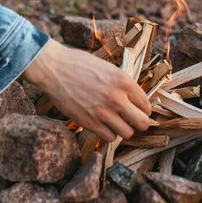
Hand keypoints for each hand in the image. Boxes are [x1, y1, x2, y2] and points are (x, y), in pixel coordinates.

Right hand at [23, 39, 151, 141]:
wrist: (55, 68)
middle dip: (139, 123)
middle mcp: (117, 98)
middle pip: (143, 123)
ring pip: (127, 133)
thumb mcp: (108, 68)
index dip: (143, 109)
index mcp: (124, 81)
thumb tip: (135, 100)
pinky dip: (109, 133)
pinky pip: (110, 137)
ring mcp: (103, 112)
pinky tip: (103, 124)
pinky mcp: (89, 122)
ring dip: (123, 129)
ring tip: (115, 122)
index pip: (146, 105)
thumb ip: (123, 84)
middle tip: (131, 120)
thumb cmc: (80, 65)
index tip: (137, 110)